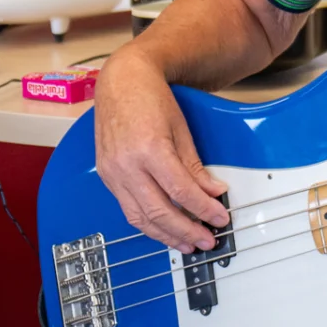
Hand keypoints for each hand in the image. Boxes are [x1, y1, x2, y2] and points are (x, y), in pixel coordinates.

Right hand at [92, 48, 229, 251]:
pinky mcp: (106, 177)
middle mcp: (126, 165)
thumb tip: (212, 192)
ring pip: (139, 217)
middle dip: (186, 230)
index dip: (203, 209)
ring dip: (165, 235)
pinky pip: (127, 209)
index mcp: (149, 150)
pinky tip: (164, 230)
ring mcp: (112, 173)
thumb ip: (194, 166)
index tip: (220, 218)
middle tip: (207, 240)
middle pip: (159, 211)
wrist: (120, 82)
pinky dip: (147, 224)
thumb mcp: (181, 130)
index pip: (181, 191)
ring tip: (188, 244)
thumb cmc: (151, 99)